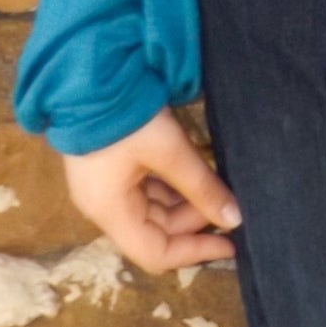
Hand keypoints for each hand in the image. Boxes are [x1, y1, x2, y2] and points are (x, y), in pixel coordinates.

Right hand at [59, 106, 241, 274]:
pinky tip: (193, 172)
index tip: (231, 245)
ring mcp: (104, 186)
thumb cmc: (127, 115)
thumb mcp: (169, 150)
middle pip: (154, 231)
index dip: (194, 252)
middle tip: (228, 202)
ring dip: (183, 202)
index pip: (155, 253)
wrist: (91, 73)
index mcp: (111, 212)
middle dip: (193, 221)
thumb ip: (202, 186)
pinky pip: (144, 188)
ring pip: (152, 209)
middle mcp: (104, 207)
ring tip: (215, 185)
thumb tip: (234, 219)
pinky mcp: (108, 167)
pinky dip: (170, 186)